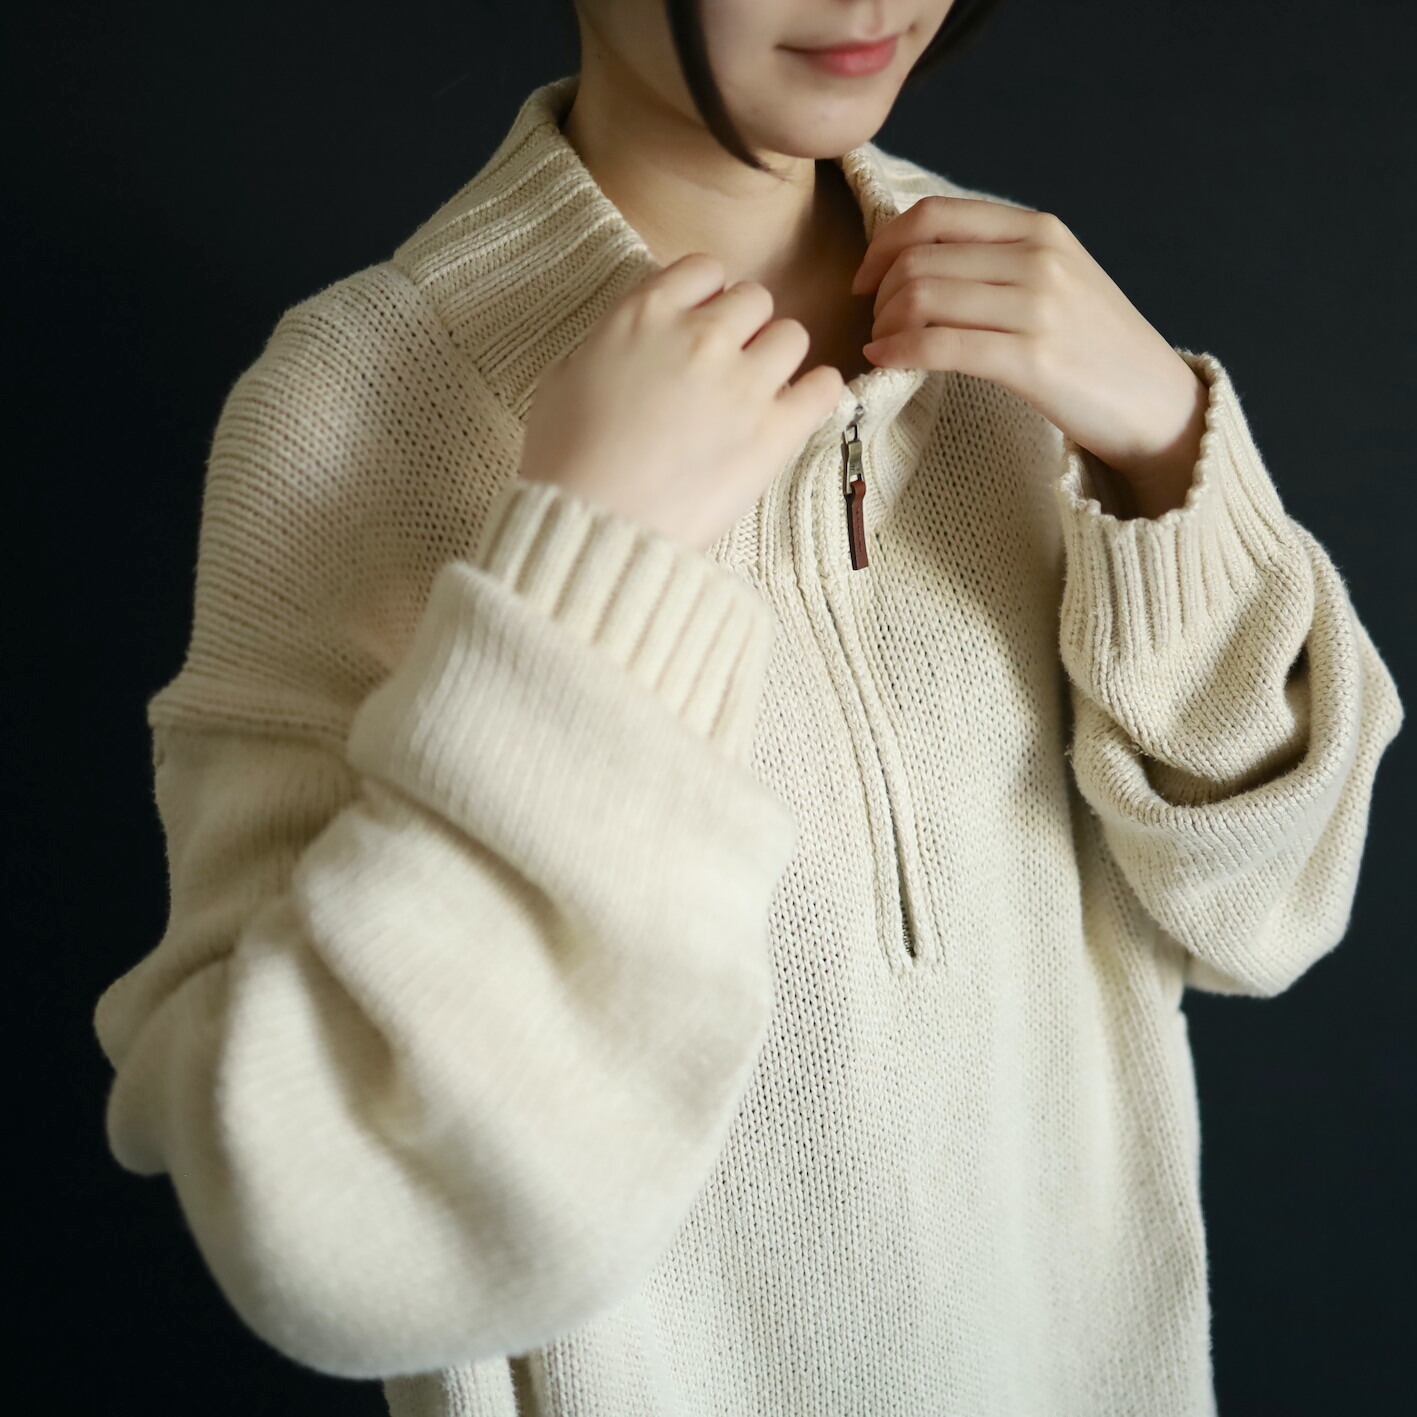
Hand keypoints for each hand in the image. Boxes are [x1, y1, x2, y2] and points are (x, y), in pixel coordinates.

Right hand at [520, 253, 844, 550]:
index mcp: (646, 314)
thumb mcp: (566, 376)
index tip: (698, 327)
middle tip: (726, 368)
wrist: (594, 526)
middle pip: (754, 299)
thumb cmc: (564, 461)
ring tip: (757, 394)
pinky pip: (825, 388)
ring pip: (793, 336)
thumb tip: (638, 340)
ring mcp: (743, 383)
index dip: (705, 297)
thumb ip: (613, 341)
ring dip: (778, 360)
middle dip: (743, 329)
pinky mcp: (774, 433)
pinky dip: (817, 394)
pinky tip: (797, 410)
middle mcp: (702, 336)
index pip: (704, 270)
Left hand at [850, 196, 1208, 513]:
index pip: (935, 215)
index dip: (884, 245)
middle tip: (875, 327)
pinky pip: (942, 345)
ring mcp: (1037, 306)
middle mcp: (1037, 257)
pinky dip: (899, 352)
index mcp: (1038, 229)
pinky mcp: (1032, 359)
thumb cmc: (1095, 348)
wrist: (1154, 402)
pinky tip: (884, 363)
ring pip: (922, 297)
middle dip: (879, 295)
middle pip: (919, 258)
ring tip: (882, 348)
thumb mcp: (1056, 278)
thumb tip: (918, 261)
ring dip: (884, 326)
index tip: (866, 281)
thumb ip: (998, 260)